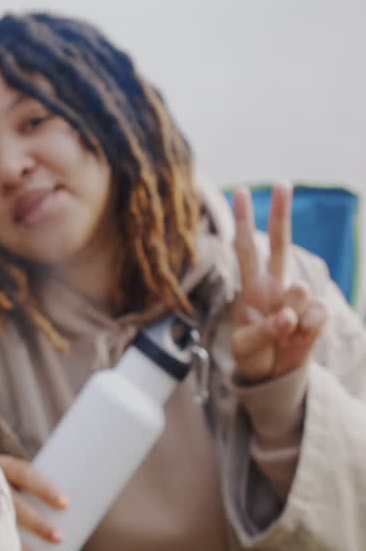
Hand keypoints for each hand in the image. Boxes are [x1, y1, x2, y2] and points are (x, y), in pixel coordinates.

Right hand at [0, 454, 66, 547]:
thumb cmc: (14, 483)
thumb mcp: (23, 479)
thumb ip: (43, 487)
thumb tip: (93, 494)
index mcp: (6, 467)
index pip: (26, 473)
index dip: (45, 488)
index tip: (66, 504)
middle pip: (15, 503)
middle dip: (37, 523)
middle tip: (59, 537)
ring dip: (20, 542)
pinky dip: (2, 546)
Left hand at [231, 183, 328, 382]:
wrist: (274, 376)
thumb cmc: (253, 353)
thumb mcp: (246, 344)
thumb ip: (265, 328)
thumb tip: (291, 315)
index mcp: (253, 285)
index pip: (246, 248)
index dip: (243, 222)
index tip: (239, 191)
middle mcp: (276, 284)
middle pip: (280, 243)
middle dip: (280, 213)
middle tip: (282, 181)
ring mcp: (299, 299)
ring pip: (299, 291)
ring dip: (288, 317)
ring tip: (280, 334)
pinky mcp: (318, 316)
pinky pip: (315, 315)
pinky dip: (304, 331)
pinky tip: (297, 338)